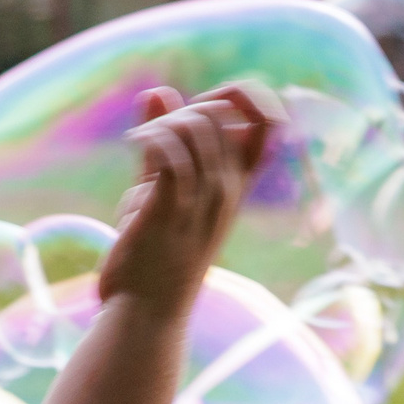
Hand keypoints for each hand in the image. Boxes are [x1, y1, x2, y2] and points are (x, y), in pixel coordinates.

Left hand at [100, 82, 284, 309]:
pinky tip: (134, 143)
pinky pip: (170, 152)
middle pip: (220, 116)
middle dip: (184, 110)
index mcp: (234, 187)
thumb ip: (162, 139)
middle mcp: (226, 192)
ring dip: (162, 123)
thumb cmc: (155, 254)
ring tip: (140, 143)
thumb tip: (156, 91)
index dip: (249, 96)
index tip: (212, 101)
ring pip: (195, 127)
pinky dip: (150, 136)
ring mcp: (202, 201)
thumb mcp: (161, 188)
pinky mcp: (171, 208)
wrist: (146, 312)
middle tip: (153, 136)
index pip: (268, 126)